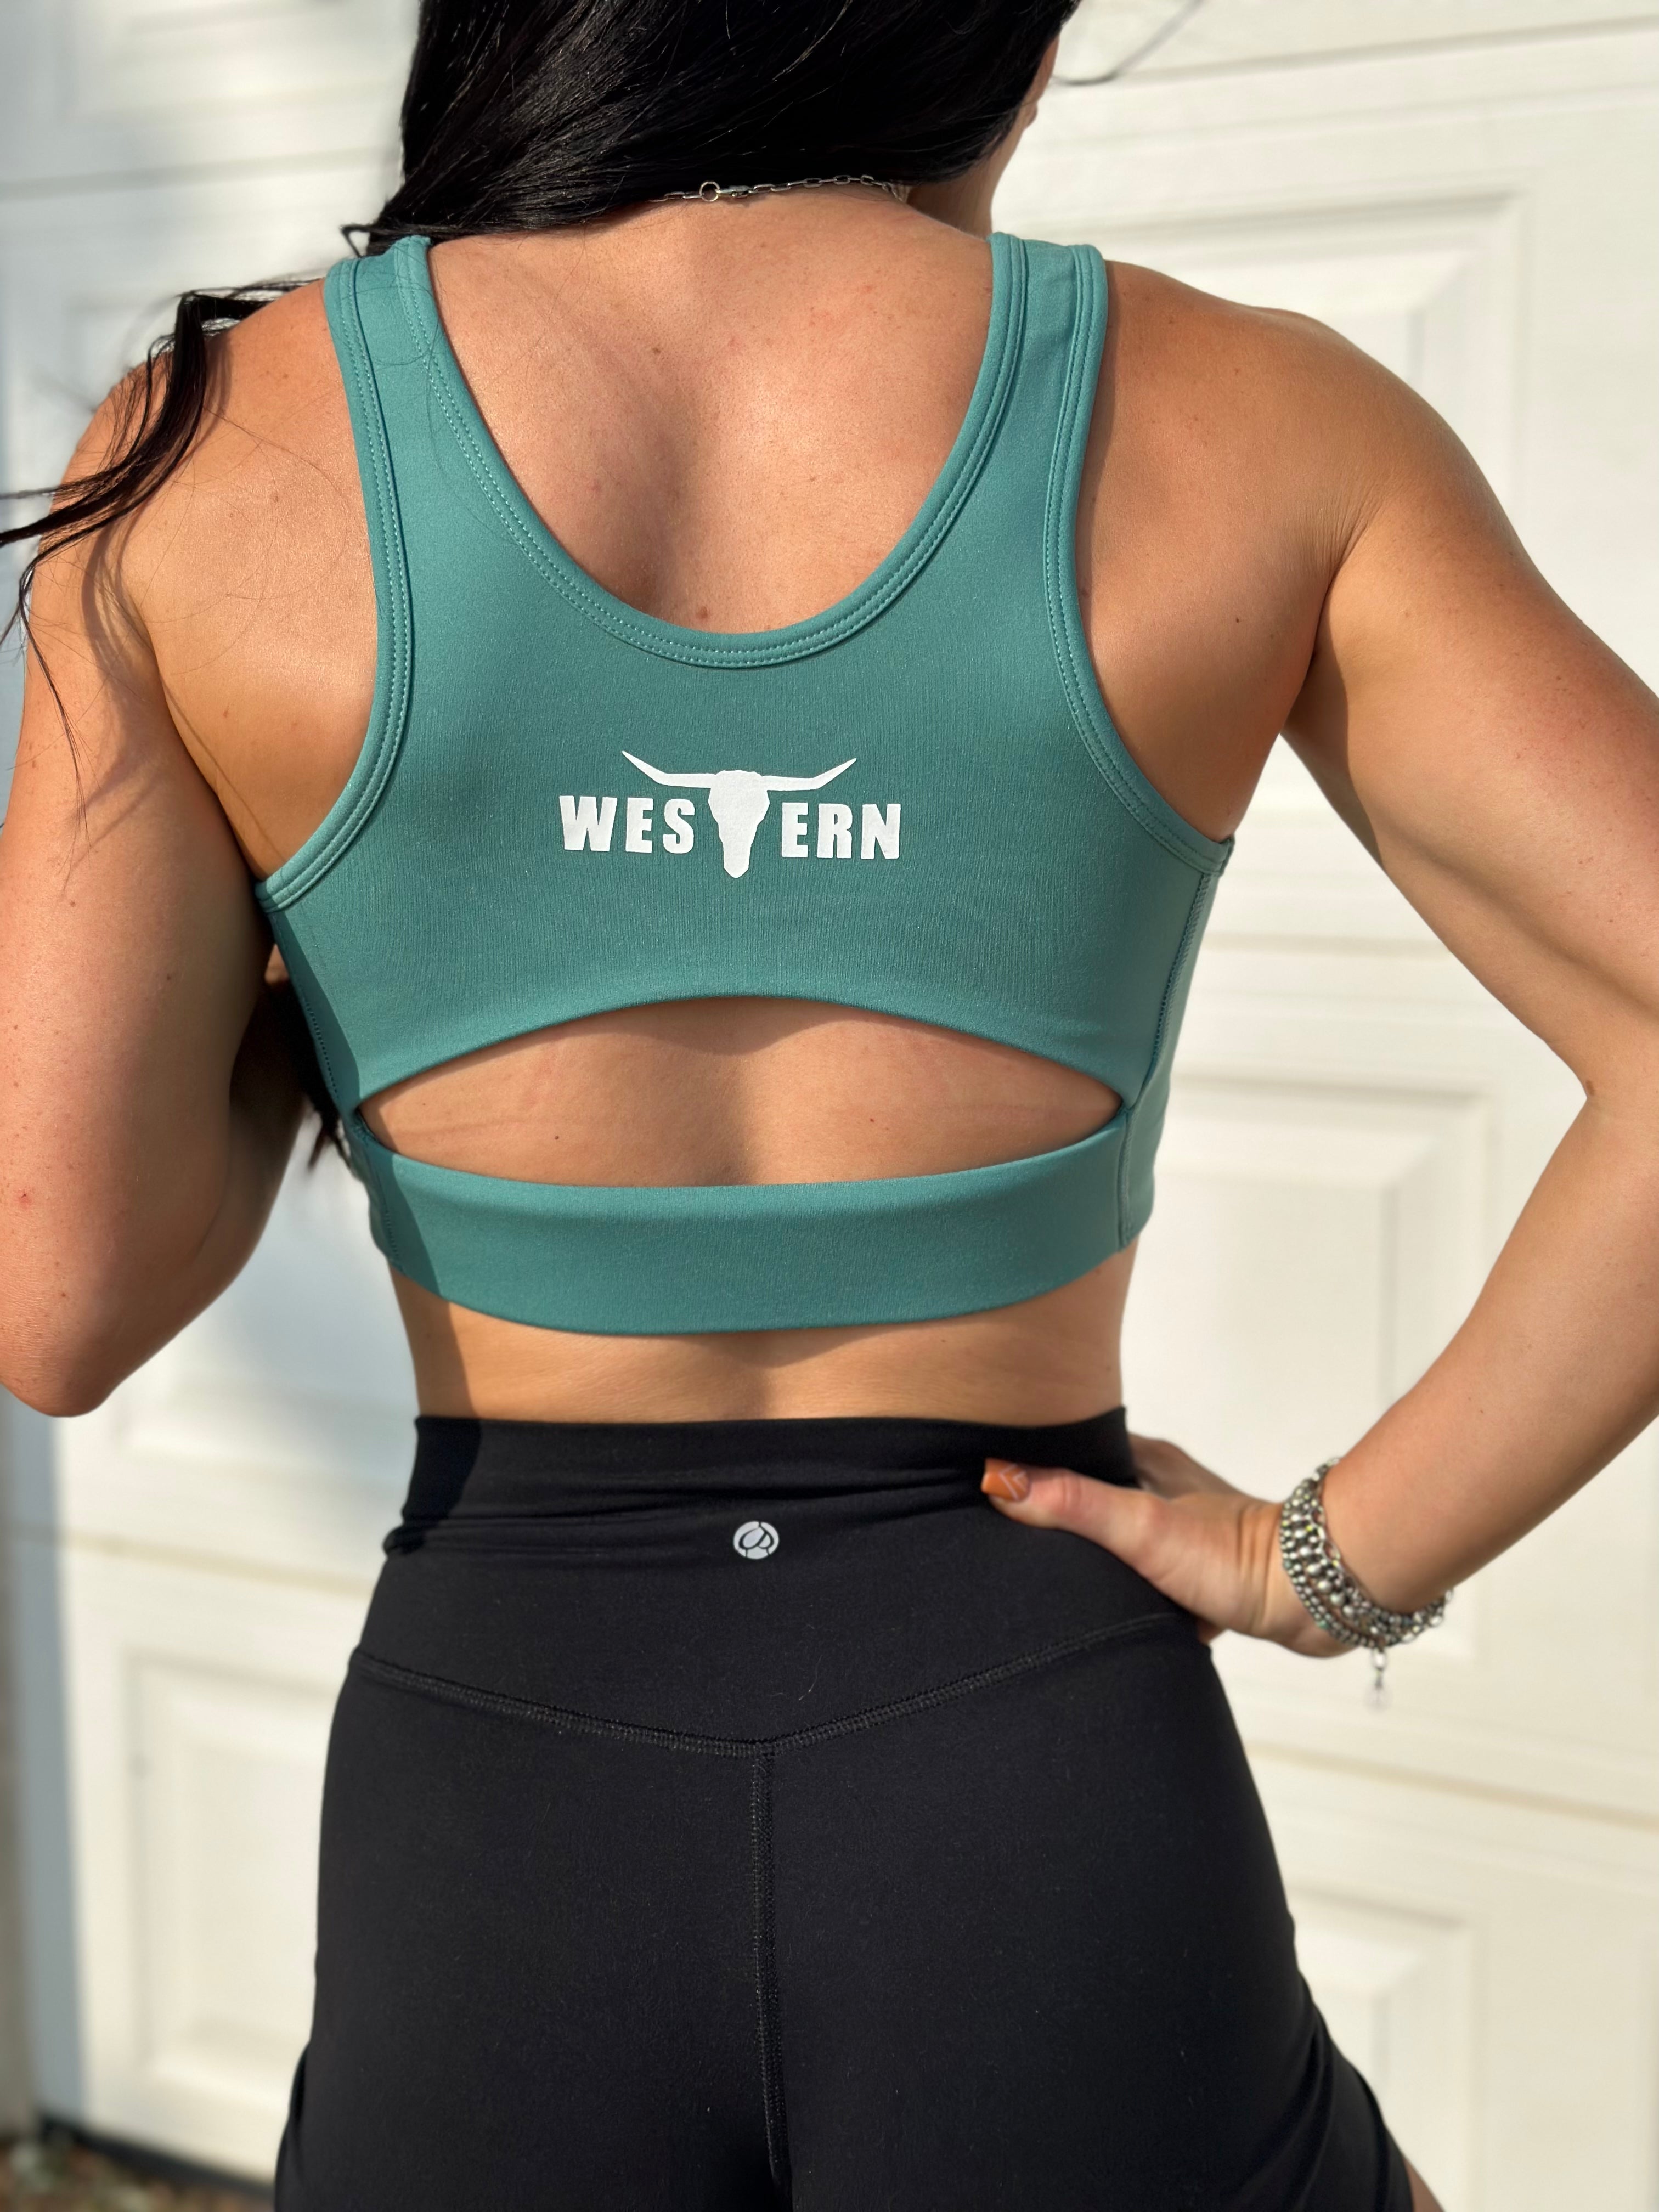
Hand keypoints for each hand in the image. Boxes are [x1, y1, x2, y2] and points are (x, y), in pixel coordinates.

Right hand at [981, 1433, 1345, 1656]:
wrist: (1312, 1598)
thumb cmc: (1233, 1556)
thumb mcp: (1139, 1526)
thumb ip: (1072, 1503)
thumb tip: (998, 1478)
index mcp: (1149, 1463)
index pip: (1079, 1449)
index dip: (1041, 1460)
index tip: (999, 1472)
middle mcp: (1168, 1490)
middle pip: (1100, 1495)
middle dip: (1066, 1516)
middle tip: (1021, 1536)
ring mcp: (1188, 1532)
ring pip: (1127, 1540)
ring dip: (1102, 1561)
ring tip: (1060, 1582)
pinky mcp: (1206, 1574)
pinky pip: (1155, 1582)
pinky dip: (1138, 1596)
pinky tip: (1118, 1617)